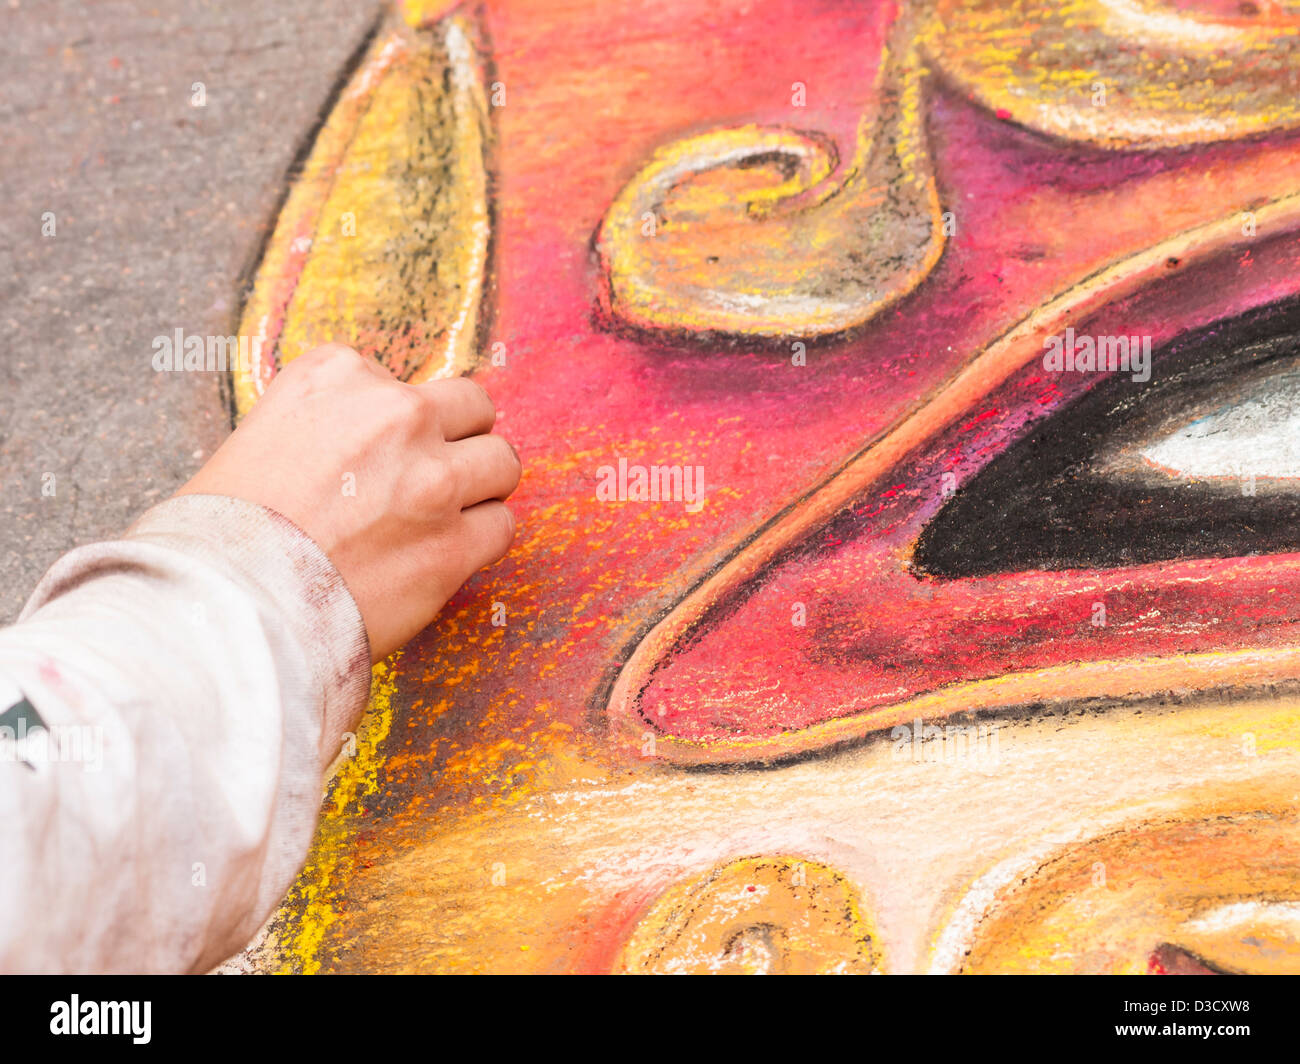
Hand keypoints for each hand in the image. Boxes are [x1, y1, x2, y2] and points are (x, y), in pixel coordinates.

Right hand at [178, 343, 520, 660]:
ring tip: (439, 520)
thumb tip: (383, 443)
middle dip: (458, 443)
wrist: (223, 603)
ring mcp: (431, 479)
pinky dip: (479, 541)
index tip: (370, 464)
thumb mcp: (264, 432)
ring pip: (502, 463)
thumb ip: (334, 421)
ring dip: (479, 489)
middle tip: (429, 483)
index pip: (405, 384)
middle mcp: (395, 414)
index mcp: (339, 375)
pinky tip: (440, 557)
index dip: (396, 428)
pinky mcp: (452, 545)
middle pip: (474, 409)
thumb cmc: (226, 530)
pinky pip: (501, 526)